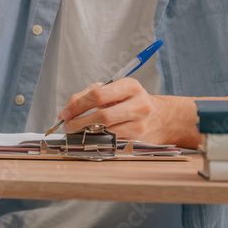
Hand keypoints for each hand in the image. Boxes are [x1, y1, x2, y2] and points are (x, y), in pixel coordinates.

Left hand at [58, 78, 200, 147]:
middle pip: (102, 116)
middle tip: (66, 126)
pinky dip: (98, 140)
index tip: (64, 113)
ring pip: (106, 131)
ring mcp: (140, 124)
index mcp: (130, 86)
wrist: (163, 118)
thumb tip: (66, 110)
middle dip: (79, 122)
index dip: (77, 106)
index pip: (97, 95)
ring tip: (75, 132)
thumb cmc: (131, 101)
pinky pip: (112, 141)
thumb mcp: (113, 90)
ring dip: (86, 133)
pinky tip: (90, 137)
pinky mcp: (139, 140)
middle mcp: (138, 104)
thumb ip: (88, 94)